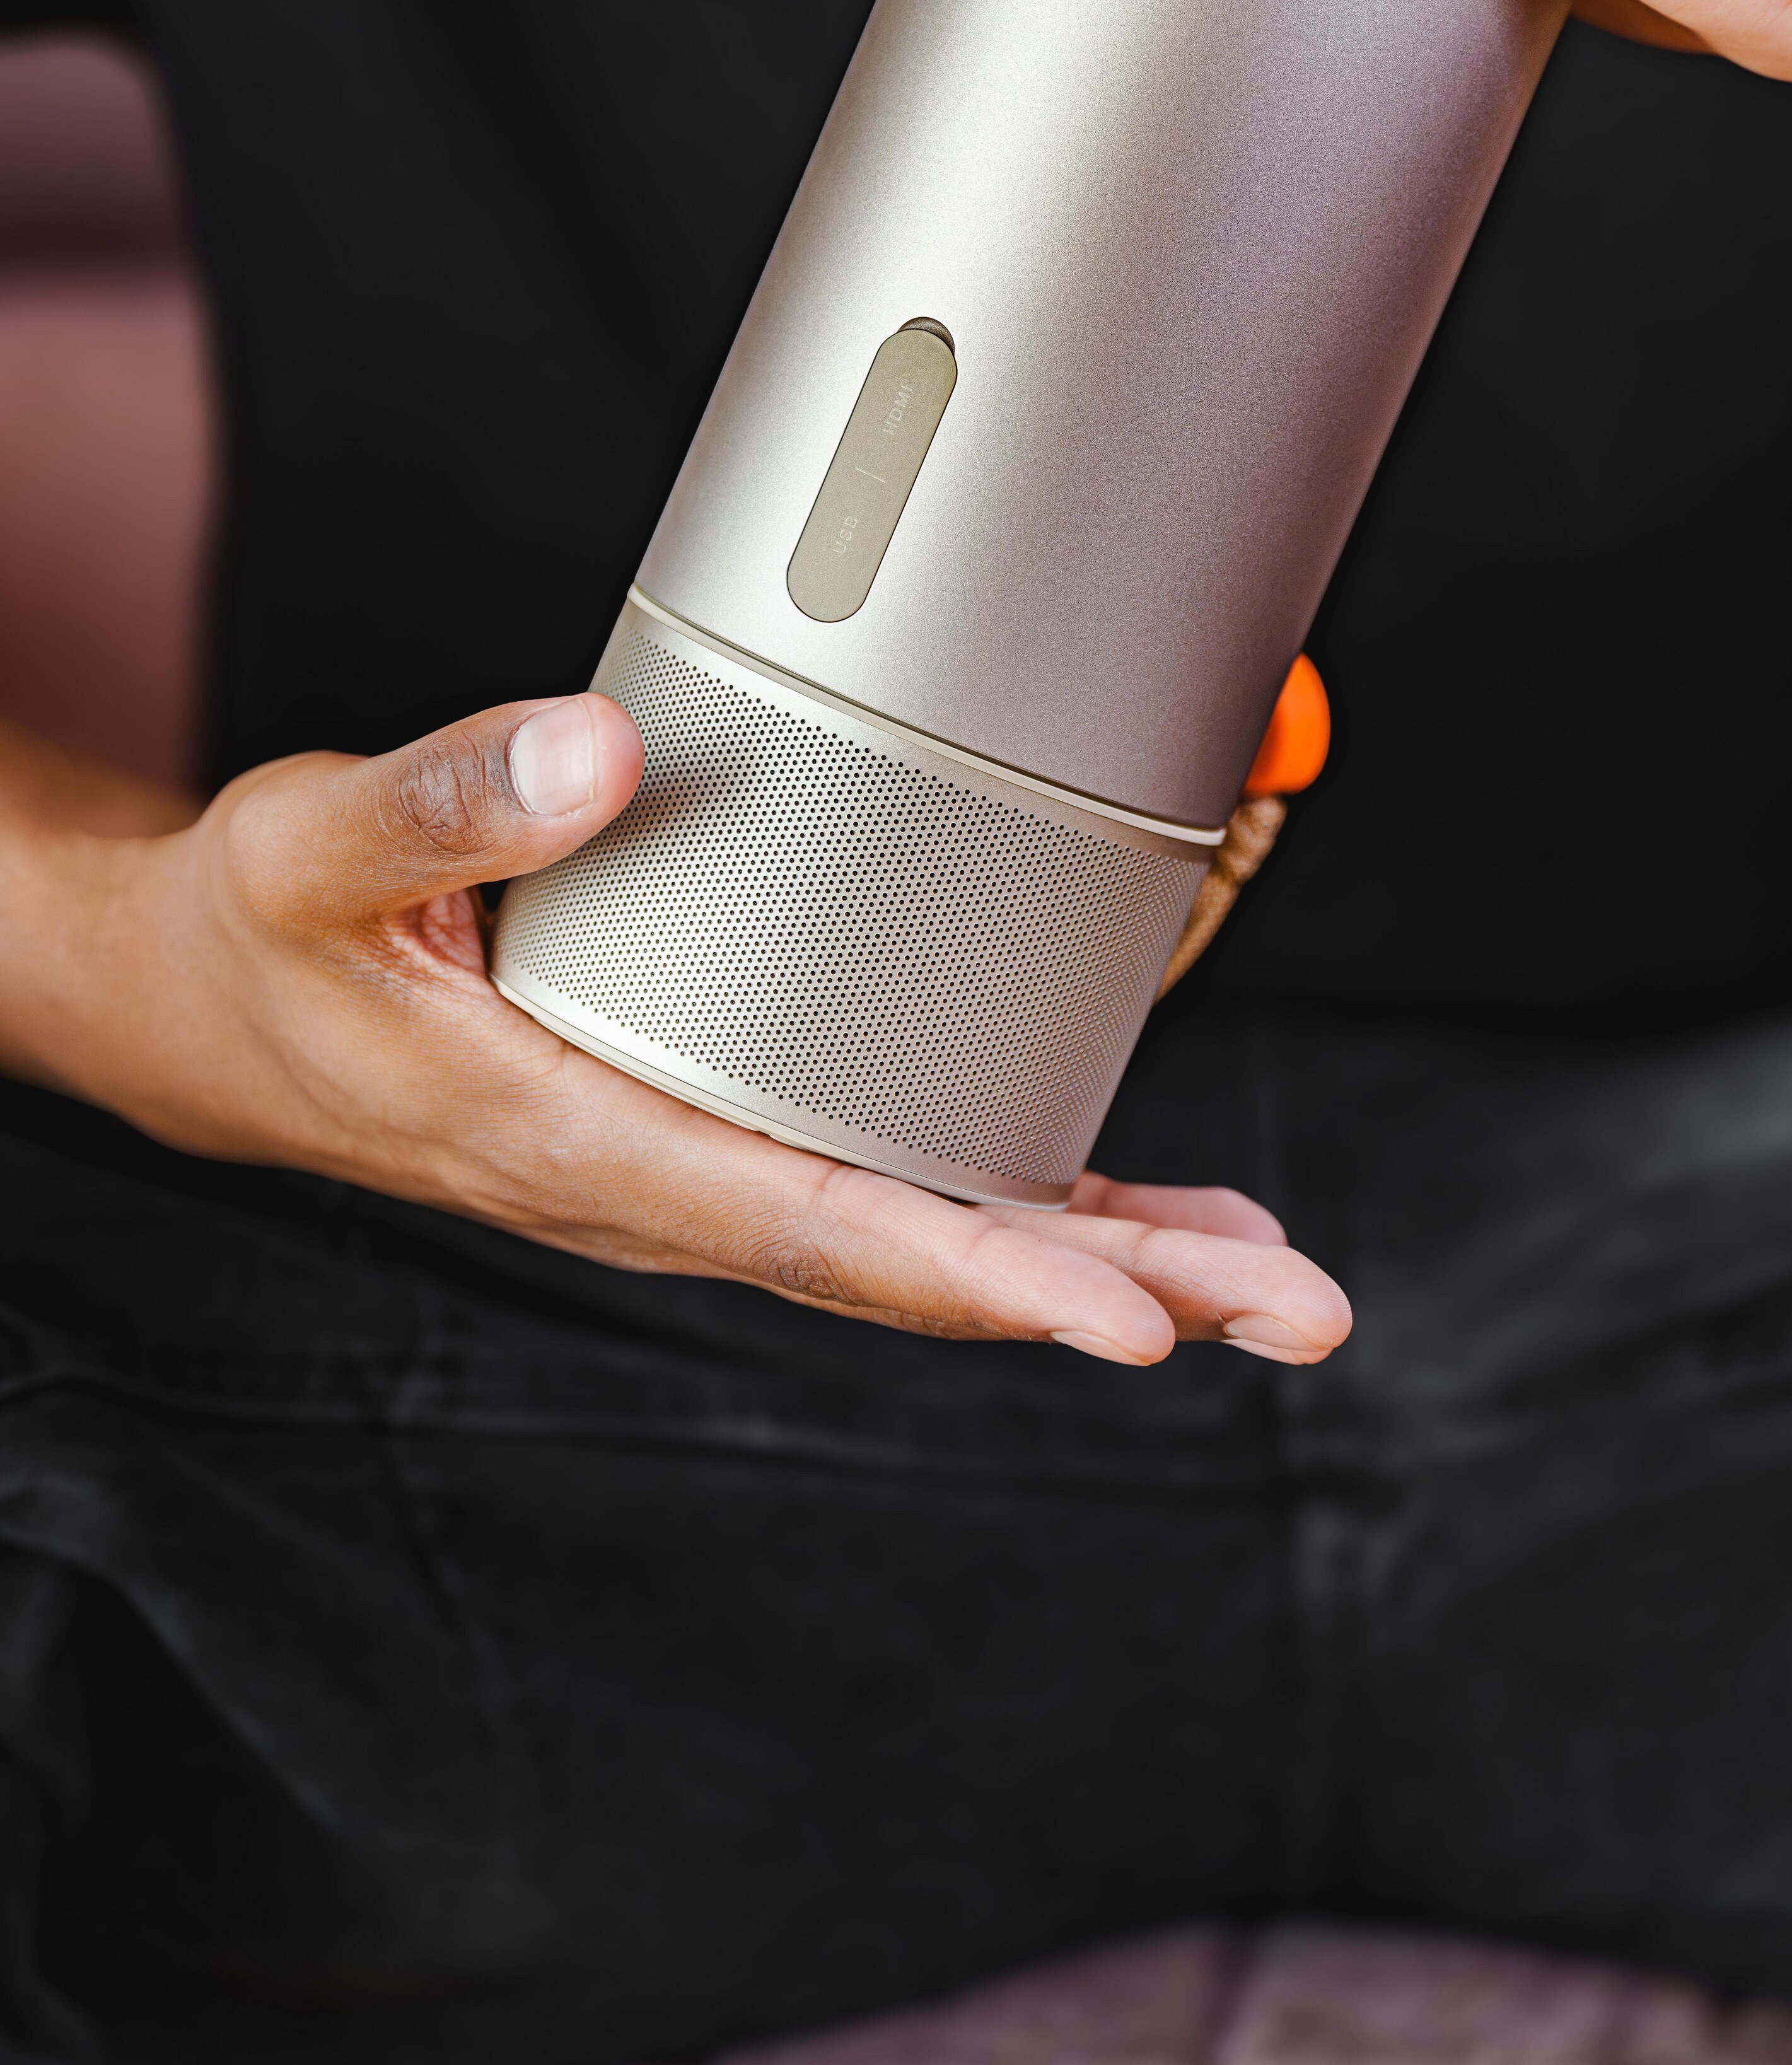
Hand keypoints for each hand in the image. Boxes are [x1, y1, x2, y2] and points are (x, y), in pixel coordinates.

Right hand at [0, 698, 1347, 1366]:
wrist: (218, 1003)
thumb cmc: (267, 938)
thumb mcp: (315, 850)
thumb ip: (446, 800)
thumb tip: (604, 752)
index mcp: (580, 1140)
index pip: (812, 1227)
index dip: (979, 1273)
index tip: (1130, 1319)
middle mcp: (662, 1183)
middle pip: (917, 1259)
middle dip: (1114, 1294)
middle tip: (1293, 1307)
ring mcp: (698, 1165)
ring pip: (925, 1236)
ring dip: (1105, 1263)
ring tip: (1269, 1280)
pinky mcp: (714, 1122)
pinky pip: (889, 1183)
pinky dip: (1022, 1208)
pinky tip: (1131, 1217)